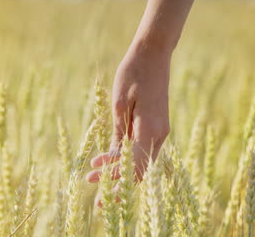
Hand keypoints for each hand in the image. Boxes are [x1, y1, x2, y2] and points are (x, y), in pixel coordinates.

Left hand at [86, 41, 170, 205]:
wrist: (153, 54)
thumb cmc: (133, 74)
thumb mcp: (120, 104)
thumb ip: (119, 134)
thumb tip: (113, 160)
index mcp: (149, 130)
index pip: (134, 168)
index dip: (116, 183)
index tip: (96, 191)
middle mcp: (158, 135)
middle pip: (140, 171)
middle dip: (118, 186)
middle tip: (97, 199)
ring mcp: (159, 131)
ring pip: (141, 162)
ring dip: (119, 172)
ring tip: (95, 177)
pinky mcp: (155, 125)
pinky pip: (142, 150)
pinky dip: (125, 158)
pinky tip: (106, 160)